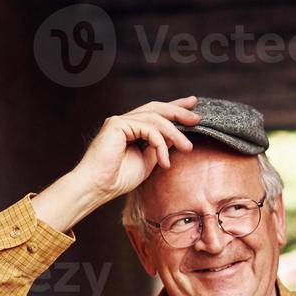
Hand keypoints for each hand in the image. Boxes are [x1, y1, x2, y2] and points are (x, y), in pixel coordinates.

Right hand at [72, 97, 200, 201]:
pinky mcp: (117, 124)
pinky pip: (147, 128)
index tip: (193, 107)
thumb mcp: (148, 161)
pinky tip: (165, 161)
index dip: (174, 108)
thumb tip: (176, 137)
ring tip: (187, 147)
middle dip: (178, 111)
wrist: (98, 188)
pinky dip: (160, 143)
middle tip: (197, 118)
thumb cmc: (118, 178)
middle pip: (156, 108)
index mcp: (131, 129)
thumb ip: (160, 147)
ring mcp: (120, 121)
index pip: (155, 113)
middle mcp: (125, 121)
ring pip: (155, 118)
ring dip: (175, 133)